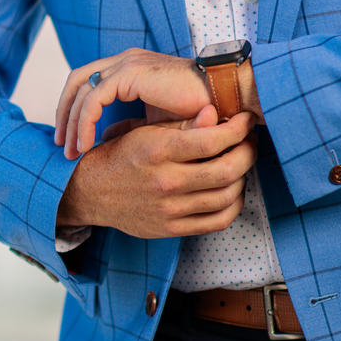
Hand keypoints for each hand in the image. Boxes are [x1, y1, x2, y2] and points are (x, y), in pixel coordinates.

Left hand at [55, 48, 212, 156]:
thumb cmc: (198, 111)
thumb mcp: (156, 122)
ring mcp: (127, 63)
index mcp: (131, 67)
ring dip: (71, 122)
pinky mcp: (131, 73)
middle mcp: (126, 60)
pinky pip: (93, 98)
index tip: (71, 139)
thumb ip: (131, 125)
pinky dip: (84, 122)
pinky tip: (86, 144)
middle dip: (64, 114)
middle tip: (61, 146)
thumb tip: (106, 137)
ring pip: (80, 90)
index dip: (74, 110)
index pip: (89, 82)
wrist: (224, 97)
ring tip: (70, 151)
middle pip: (77, 81)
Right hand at [57, 111, 256, 239]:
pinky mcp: (171, 228)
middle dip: (248, 152)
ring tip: (240, 164)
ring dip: (243, 178)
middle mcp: (166, 181)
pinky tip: (231, 190)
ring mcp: (169, 208)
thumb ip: (183, 124)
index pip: (214, 140)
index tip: (246, 120)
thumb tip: (215, 112)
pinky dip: (233, 205)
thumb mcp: (146, 131)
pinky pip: (217, 222)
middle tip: (250, 142)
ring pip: (227, 196)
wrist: (90, 191)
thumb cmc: (121, 154)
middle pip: (227, 170)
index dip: (239, 129)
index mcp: (159, 150)